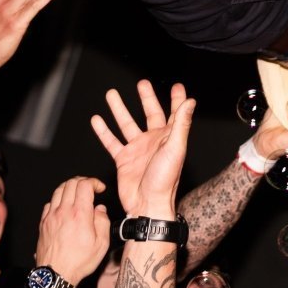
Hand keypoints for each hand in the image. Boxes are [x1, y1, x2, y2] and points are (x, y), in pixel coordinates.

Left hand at [35, 176, 110, 282]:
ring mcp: (51, 216)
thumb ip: (103, 222)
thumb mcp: (101, 244)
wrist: (56, 274)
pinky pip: (49, 203)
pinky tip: (64, 207)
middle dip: (83, 182)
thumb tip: (100, 209)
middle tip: (90, 188)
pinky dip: (58, 199)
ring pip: (58, 190)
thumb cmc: (78, 262)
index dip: (94, 182)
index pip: (84, 185)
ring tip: (78, 194)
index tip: (100, 188)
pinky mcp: (43, 222)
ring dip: (70, 188)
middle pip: (71, 183)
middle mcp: (63, 211)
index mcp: (80, 214)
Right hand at [90, 80, 195, 217]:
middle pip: (150, 114)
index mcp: (169, 137)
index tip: (177, 87)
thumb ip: (181, 124)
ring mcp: (137, 150)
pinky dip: (103, 131)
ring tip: (111, 94)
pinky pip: (111, 142)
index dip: (177, 100)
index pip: (175, 114)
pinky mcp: (123, 160)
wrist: (147, 204)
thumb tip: (190, 102)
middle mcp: (153, 141)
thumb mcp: (175, 148)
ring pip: (126, 124)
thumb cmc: (165, 180)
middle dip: (146, 98)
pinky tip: (96, 120)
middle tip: (142, 83)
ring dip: (119, 109)